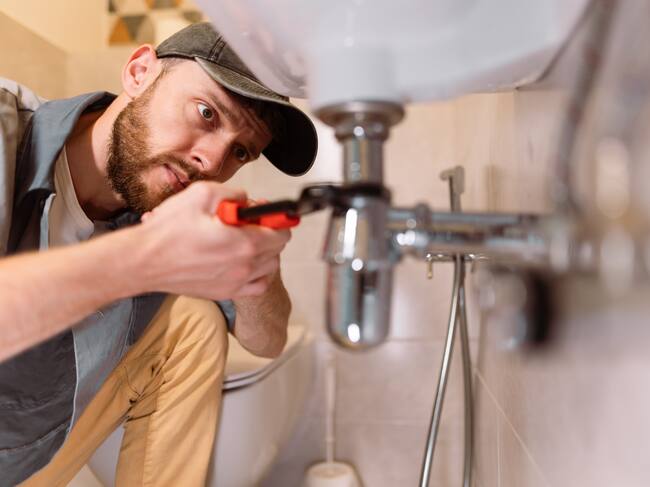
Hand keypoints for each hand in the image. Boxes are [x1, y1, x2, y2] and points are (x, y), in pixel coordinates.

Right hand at [137, 181, 290, 299]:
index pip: (281, 231)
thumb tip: (246, 199)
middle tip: (247, 222)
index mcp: (244, 242)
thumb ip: (233, 193)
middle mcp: (244, 266)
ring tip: (243, 240)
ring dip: (263, 252)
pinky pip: (256, 286)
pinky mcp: (225, 293)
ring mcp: (236, 283)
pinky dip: (257, 273)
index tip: (266, 212)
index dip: (276, 218)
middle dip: (267, 231)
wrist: (143, 261)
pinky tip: (242, 262)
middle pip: (277, 249)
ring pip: (269, 267)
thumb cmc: (167, 232)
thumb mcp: (202, 195)